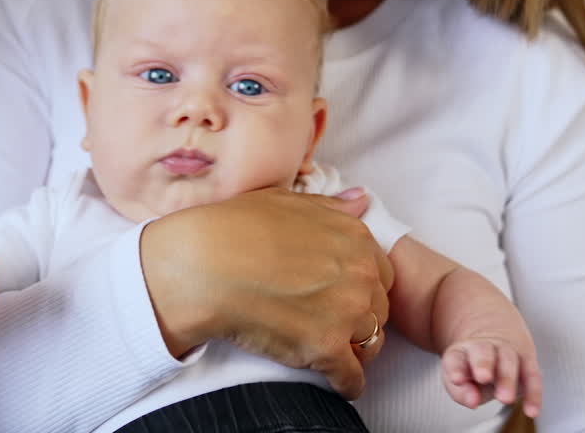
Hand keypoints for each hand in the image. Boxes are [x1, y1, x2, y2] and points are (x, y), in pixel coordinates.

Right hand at [140, 186, 392, 399]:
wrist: (204, 266)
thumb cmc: (235, 230)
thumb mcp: (286, 202)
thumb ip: (330, 206)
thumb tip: (360, 200)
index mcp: (354, 237)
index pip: (379, 272)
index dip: (362, 286)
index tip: (345, 295)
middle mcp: (359, 273)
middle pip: (378, 308)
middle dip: (362, 317)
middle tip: (336, 325)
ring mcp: (346, 312)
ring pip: (371, 343)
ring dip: (357, 350)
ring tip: (337, 354)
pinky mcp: (327, 348)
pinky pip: (353, 377)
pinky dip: (347, 383)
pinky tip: (337, 383)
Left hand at [442, 336, 542, 417]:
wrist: (496, 342)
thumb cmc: (474, 369)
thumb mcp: (462, 380)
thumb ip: (462, 392)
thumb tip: (472, 401)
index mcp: (462, 351)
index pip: (456, 359)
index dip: (456, 369)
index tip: (457, 380)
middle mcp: (484, 347)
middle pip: (483, 352)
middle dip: (483, 365)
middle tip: (483, 378)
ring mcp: (507, 350)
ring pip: (508, 360)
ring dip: (507, 379)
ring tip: (506, 399)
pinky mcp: (527, 359)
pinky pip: (532, 375)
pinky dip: (533, 393)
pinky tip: (531, 410)